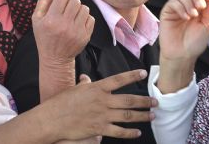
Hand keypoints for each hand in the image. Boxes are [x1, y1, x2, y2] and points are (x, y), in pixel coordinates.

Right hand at [33, 0, 93, 62]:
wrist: (55, 58)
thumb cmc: (44, 37)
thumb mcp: (37, 19)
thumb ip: (43, 1)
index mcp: (51, 20)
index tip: (58, 6)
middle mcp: (65, 25)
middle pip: (75, 1)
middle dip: (71, 3)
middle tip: (66, 11)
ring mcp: (77, 31)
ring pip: (85, 8)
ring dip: (79, 10)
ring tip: (72, 16)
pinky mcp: (86, 36)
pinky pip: (91, 18)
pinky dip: (85, 19)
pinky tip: (77, 23)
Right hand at [40, 70, 155, 140]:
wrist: (52, 119)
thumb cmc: (61, 103)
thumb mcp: (74, 89)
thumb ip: (84, 84)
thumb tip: (86, 79)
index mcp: (97, 88)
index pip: (119, 80)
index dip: (132, 76)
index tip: (144, 74)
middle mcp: (102, 101)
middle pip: (129, 100)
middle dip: (144, 101)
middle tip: (155, 101)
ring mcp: (102, 115)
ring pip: (127, 115)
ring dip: (141, 115)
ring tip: (151, 115)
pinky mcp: (99, 129)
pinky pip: (119, 132)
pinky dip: (130, 133)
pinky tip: (137, 133)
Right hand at [159, 0, 208, 60]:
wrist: (182, 55)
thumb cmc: (195, 42)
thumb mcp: (208, 25)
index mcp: (198, 7)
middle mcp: (187, 5)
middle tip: (201, 7)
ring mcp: (177, 8)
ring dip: (189, 2)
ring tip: (193, 15)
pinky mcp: (167, 12)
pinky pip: (173, 3)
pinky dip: (181, 8)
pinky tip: (185, 18)